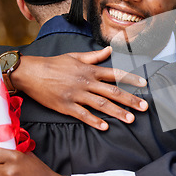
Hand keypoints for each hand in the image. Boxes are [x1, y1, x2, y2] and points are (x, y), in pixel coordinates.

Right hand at [11, 46, 147, 129]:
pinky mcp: (66, 106)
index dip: (131, 79)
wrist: (31, 73)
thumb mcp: (76, 56)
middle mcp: (86, 83)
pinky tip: (106, 126)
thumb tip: (110, 49)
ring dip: (118, 112)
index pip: (115, 74)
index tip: (144, 84)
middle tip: (144, 107)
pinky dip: (95, 121)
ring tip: (131, 119)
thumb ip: (95, 56)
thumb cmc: (54, 64)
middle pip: (112, 92)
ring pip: (101, 104)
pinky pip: (83, 115)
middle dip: (130, 99)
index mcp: (90, 71)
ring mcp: (76, 95)